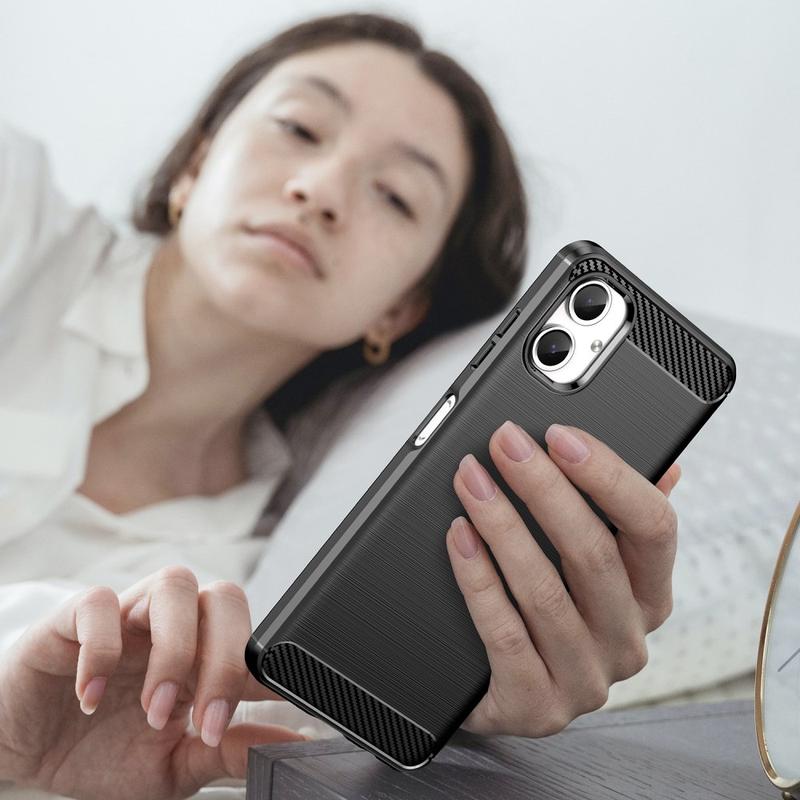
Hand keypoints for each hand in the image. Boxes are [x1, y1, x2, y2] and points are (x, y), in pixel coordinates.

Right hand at [0, 567, 304, 798]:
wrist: (26, 749)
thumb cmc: (103, 752)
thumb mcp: (173, 766)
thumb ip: (228, 751)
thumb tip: (294, 747)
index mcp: (204, 656)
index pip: (253, 642)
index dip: (272, 670)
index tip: (286, 705)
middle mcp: (174, 625)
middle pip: (224, 598)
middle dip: (225, 658)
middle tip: (205, 721)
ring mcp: (129, 615)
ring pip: (174, 584)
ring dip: (174, 649)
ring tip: (154, 712)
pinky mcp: (76, 616)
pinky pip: (100, 603)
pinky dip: (102, 650)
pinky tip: (91, 698)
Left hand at [446, 421, 680, 736]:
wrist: (494, 688)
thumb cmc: (541, 608)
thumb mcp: (586, 561)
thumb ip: (618, 514)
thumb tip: (664, 464)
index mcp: (649, 594)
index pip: (654, 526)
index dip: (608, 474)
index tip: (560, 434)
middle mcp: (626, 640)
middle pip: (593, 553)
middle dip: (542, 488)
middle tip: (503, 443)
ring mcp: (584, 679)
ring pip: (544, 591)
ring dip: (502, 525)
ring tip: (470, 480)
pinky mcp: (537, 707)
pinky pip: (504, 634)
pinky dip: (477, 579)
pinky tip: (458, 537)